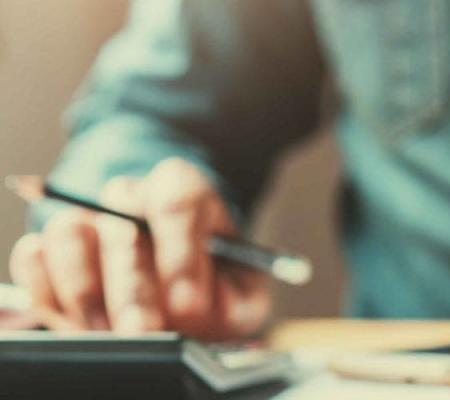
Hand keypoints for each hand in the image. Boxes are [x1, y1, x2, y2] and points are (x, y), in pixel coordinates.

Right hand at [8, 158, 269, 339]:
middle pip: (122, 226)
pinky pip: (33, 256)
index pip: (178, 197)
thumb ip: (231, 299)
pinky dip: (52, 290)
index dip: (181, 251)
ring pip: (69, 233)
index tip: (188, 300)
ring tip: (110, 333)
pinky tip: (82, 322)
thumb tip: (189, 308)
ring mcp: (89, 218)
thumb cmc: (215, 290)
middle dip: (133, 288)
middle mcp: (132, 197)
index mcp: (186, 193)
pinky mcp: (50, 248)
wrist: (185, 290)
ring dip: (88, 292)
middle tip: (144, 331)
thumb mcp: (241, 295)